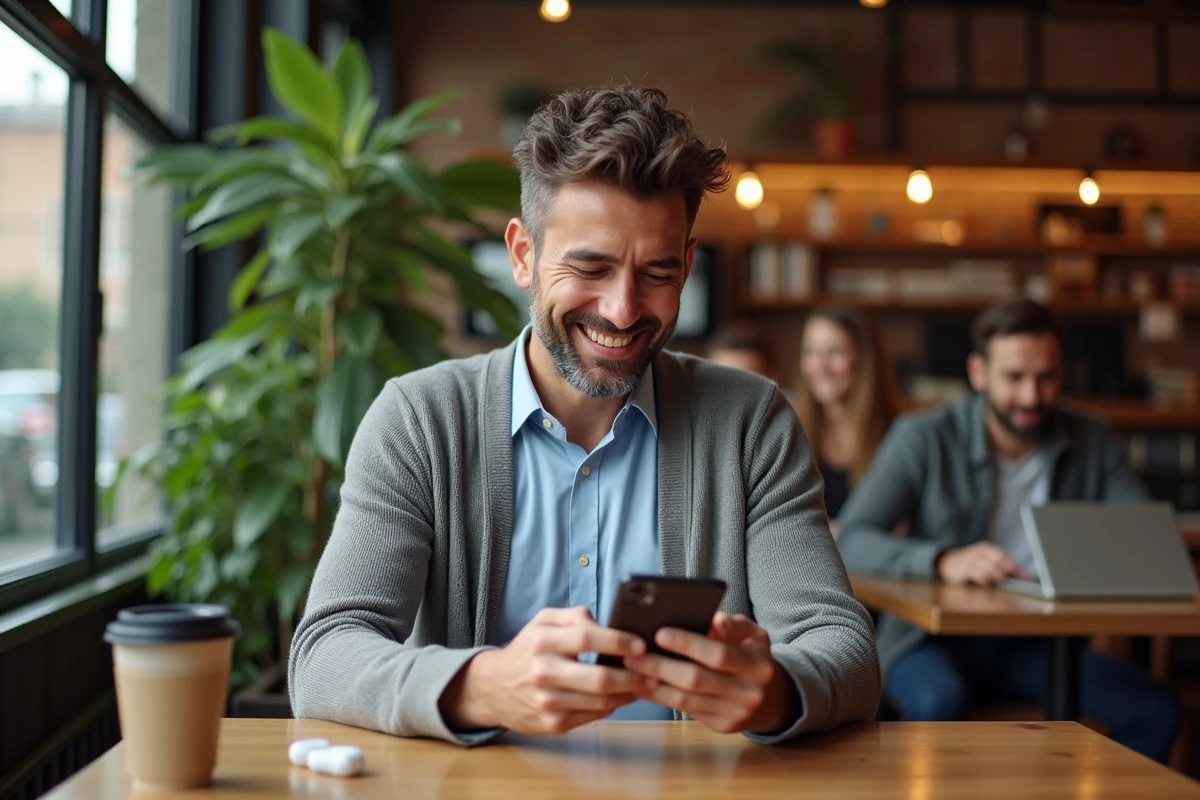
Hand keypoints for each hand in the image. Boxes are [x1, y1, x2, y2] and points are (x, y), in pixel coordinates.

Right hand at [439, 606, 650, 734]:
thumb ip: (575, 616)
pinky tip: (622, 697)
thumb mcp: (542, 621)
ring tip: (645, 685)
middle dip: (633, 676)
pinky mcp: (552, 724)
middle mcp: (544, 672)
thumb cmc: (527, 650)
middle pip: (599, 678)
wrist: (493, 688)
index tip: (640, 644)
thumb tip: (608, 623)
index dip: (618, 641)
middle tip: (653, 672)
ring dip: (628, 694)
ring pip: (600, 702)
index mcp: (543, 641)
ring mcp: (548, 702)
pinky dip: (612, 706)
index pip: (587, 638)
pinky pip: (592, 716)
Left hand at [624, 612, 797, 734]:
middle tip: (633, 653)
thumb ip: (732, 624)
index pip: (719, 654)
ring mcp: (735, 713)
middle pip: (697, 679)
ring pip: (686, 700)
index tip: (660, 633)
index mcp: (758, 664)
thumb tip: (713, 620)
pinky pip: (685, 710)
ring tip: (631, 668)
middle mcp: (749, 692)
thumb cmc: (752, 656)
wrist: (772, 699)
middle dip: (661, 665)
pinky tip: (643, 684)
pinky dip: (661, 697)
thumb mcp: (752, 634)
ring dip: (654, 684)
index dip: (689, 644)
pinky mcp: (721, 726)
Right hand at [935, 542, 1028, 585]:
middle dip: (1008, 570)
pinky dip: (985, 579)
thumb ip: (998, 565)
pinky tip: (988, 583)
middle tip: (1015, 580)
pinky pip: (978, 574)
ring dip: (998, 575)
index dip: (1016, 567)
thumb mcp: (983, 560)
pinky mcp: (964, 569)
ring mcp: (971, 559)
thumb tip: (1020, 576)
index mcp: (986, 548)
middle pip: (999, 559)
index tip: (1025, 577)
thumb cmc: (970, 563)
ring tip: (1001, 581)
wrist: (947, 562)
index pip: (1005, 556)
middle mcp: (979, 552)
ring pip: (989, 567)